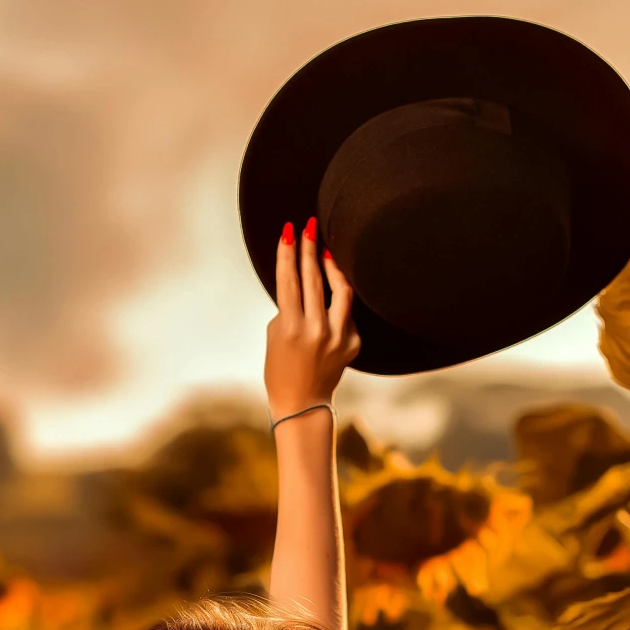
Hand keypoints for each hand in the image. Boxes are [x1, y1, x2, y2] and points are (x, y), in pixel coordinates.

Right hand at [265, 216, 360, 422]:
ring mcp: (338, 337)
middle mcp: (316, 330)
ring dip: (332, 267)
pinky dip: (338, 299)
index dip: (288, 253)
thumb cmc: (281, 367)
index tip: (289, 231)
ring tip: (327, 251)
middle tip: (310, 226)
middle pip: (313, 279)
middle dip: (310, 248)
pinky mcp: (353, 342)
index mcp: (291, 327)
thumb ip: (289, 307)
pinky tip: (333, 289)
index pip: (289, 280)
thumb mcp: (276, 335)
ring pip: (340, 290)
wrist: (303, 402)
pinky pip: (347, 312)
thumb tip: (302, 283)